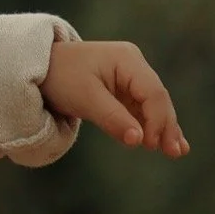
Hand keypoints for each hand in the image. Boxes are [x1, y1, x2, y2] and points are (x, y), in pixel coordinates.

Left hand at [42, 40, 187, 158]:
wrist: (38, 67)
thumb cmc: (60, 77)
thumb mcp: (85, 98)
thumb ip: (113, 118)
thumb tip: (139, 140)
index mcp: (127, 59)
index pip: (152, 92)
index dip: (157, 120)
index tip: (151, 144)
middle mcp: (133, 65)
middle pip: (157, 98)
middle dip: (166, 126)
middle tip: (175, 153)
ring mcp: (128, 77)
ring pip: (152, 105)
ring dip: (162, 128)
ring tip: (176, 152)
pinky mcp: (121, 89)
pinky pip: (140, 108)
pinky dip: (149, 125)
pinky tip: (162, 142)